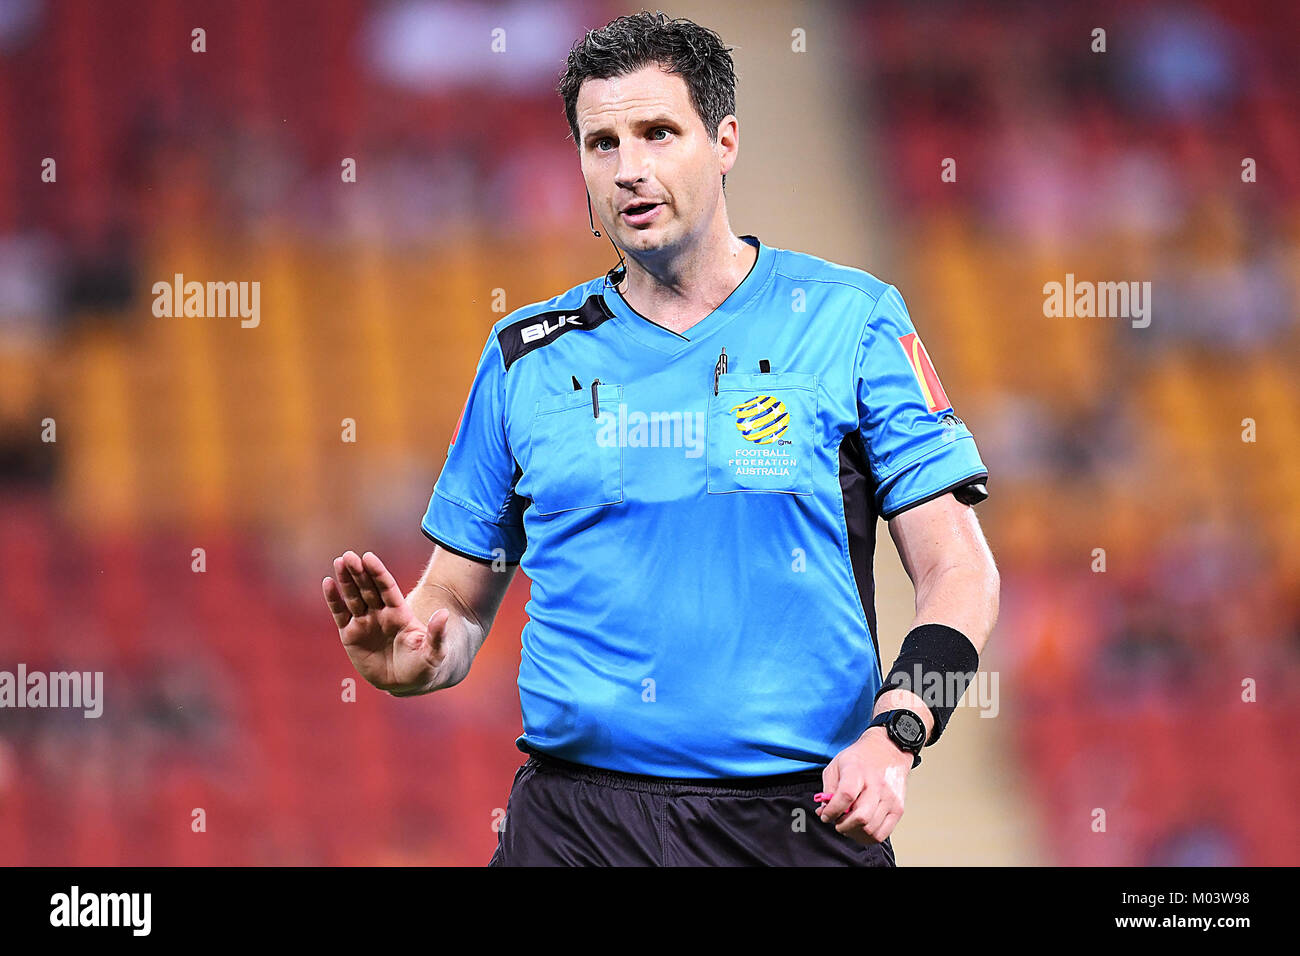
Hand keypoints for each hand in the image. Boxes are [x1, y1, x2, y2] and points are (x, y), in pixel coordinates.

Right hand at [323, 550, 454, 694]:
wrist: (407, 683)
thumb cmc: (424, 665)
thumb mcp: (434, 652)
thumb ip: (437, 634)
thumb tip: (443, 614)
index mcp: (400, 614)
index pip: (387, 588)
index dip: (378, 573)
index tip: (369, 557)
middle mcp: (381, 614)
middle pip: (368, 588)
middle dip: (359, 572)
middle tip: (349, 556)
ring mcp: (365, 623)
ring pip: (353, 597)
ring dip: (346, 580)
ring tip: (339, 562)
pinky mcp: (350, 636)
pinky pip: (340, 614)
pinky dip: (334, 599)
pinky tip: (328, 583)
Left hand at [816, 727, 912, 844]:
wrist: (889, 750)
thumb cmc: (861, 758)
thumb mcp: (836, 765)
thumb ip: (828, 789)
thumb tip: (824, 811)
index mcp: (858, 771)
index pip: (846, 796)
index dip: (832, 811)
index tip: (826, 815)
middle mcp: (877, 785)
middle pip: (861, 817)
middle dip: (843, 825)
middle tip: (837, 821)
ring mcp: (890, 798)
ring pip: (871, 829)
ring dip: (854, 832)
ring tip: (848, 824)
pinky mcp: (898, 809)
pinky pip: (882, 834)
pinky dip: (868, 837)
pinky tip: (861, 829)